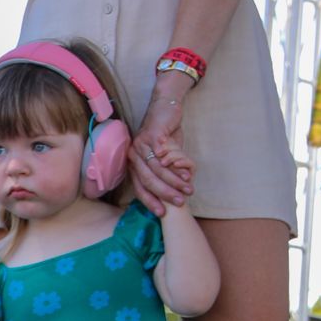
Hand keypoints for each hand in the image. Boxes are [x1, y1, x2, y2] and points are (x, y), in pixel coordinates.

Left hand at [129, 100, 194, 216]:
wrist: (166, 107)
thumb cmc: (165, 134)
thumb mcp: (165, 156)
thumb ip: (166, 172)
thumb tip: (174, 192)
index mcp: (133, 162)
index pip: (139, 187)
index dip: (150, 201)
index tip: (163, 213)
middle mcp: (133, 155)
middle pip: (147, 180)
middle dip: (164, 194)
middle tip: (180, 202)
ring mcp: (141, 144)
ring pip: (157, 170)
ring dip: (173, 182)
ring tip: (187, 189)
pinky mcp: (151, 136)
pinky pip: (163, 157)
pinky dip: (175, 167)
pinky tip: (185, 174)